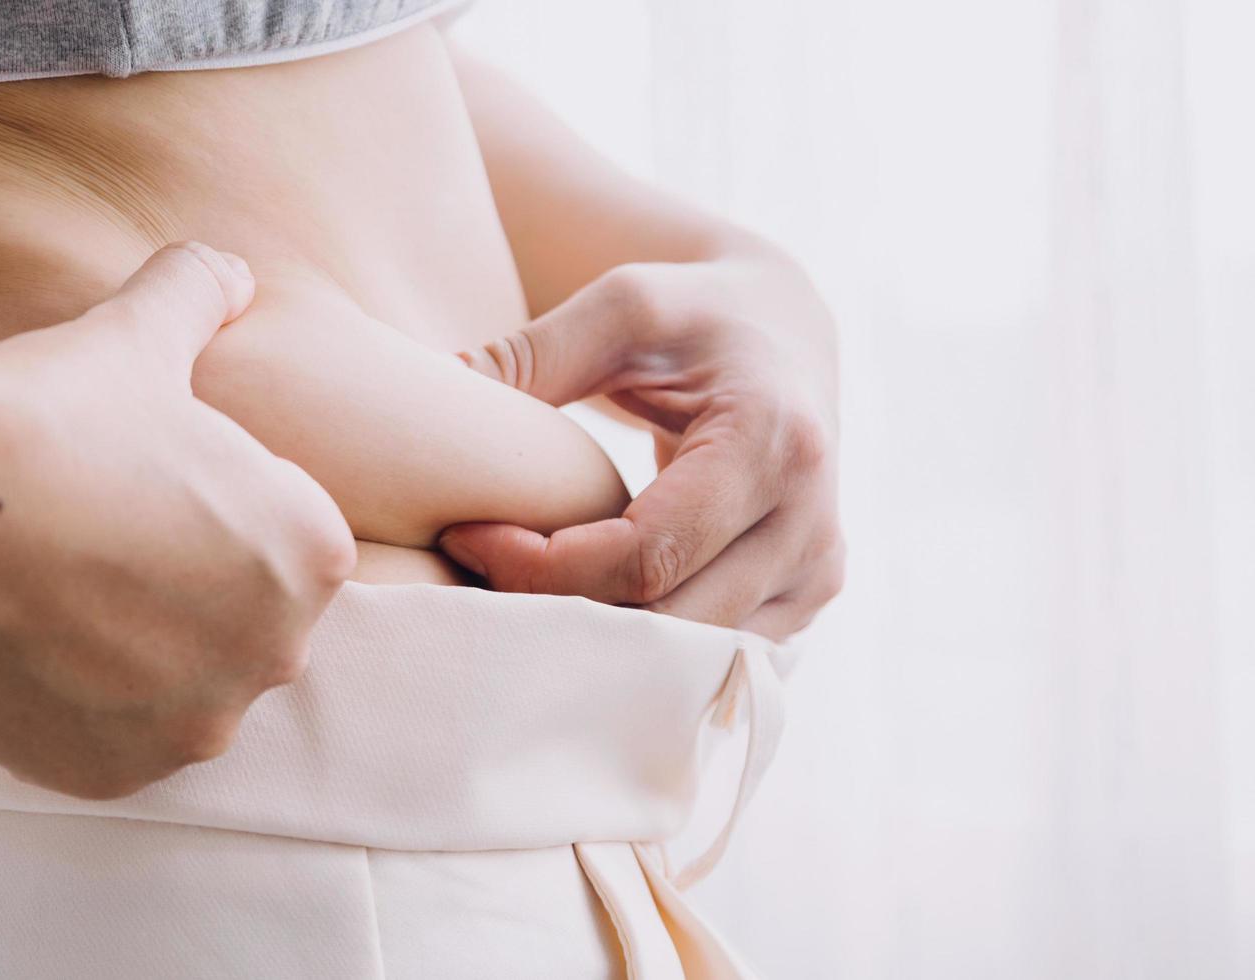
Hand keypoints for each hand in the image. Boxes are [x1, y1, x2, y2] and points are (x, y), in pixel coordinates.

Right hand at [0, 244, 355, 798]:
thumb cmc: (39, 416)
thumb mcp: (133, 336)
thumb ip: (196, 298)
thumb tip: (223, 267)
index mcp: (307, 554)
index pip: (279, 542)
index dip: (204, 508)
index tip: (138, 488)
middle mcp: (270, 655)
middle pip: (233, 623)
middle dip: (175, 588)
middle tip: (88, 537)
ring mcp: (188, 727)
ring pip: (174, 689)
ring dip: (129, 652)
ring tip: (48, 589)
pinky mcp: (108, 774)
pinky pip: (108, 743)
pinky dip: (74, 705)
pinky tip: (22, 641)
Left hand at [442, 256, 843, 638]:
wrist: (784, 329)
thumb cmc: (692, 311)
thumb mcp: (620, 303)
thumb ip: (531, 352)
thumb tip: (436, 385)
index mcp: (773, 443)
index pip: (644, 556)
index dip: (538, 566)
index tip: (463, 534)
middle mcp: (811, 520)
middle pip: (662, 622)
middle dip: (553, 611)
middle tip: (470, 573)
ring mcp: (818, 569)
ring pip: (685, 655)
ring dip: (590, 639)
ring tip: (510, 589)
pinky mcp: (807, 596)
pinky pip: (710, 652)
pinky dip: (636, 644)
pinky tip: (570, 604)